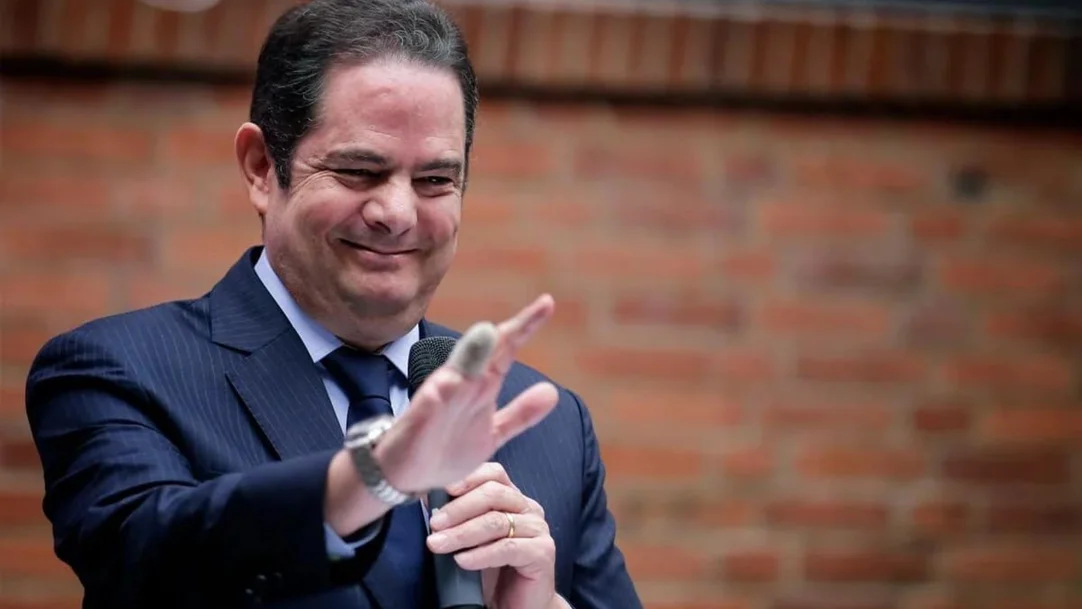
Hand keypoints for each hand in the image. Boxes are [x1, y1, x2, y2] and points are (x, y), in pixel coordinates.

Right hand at [376, 294, 558, 493]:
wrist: (404, 474)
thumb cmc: (446, 448)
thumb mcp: (493, 434)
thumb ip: (520, 414)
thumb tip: (552, 392)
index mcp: (481, 387)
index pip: (505, 352)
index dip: (526, 328)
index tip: (547, 303)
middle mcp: (463, 385)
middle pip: (488, 351)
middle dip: (511, 330)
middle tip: (543, 305)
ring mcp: (440, 399)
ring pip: (460, 370)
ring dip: (473, 351)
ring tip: (489, 330)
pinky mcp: (420, 417)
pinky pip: (430, 401)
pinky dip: (440, 390)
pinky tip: (449, 381)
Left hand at [426, 463, 556, 608]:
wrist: (516, 606)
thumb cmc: (493, 571)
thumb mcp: (472, 539)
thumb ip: (458, 518)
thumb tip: (427, 499)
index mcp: (514, 498)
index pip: (494, 474)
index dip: (469, 477)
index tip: (444, 489)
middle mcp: (529, 508)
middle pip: (493, 495)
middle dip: (458, 509)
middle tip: (434, 525)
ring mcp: (538, 529)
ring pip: (496, 522)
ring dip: (462, 533)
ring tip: (438, 545)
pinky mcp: (542, 552)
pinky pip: (507, 547)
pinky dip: (481, 554)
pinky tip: (462, 561)